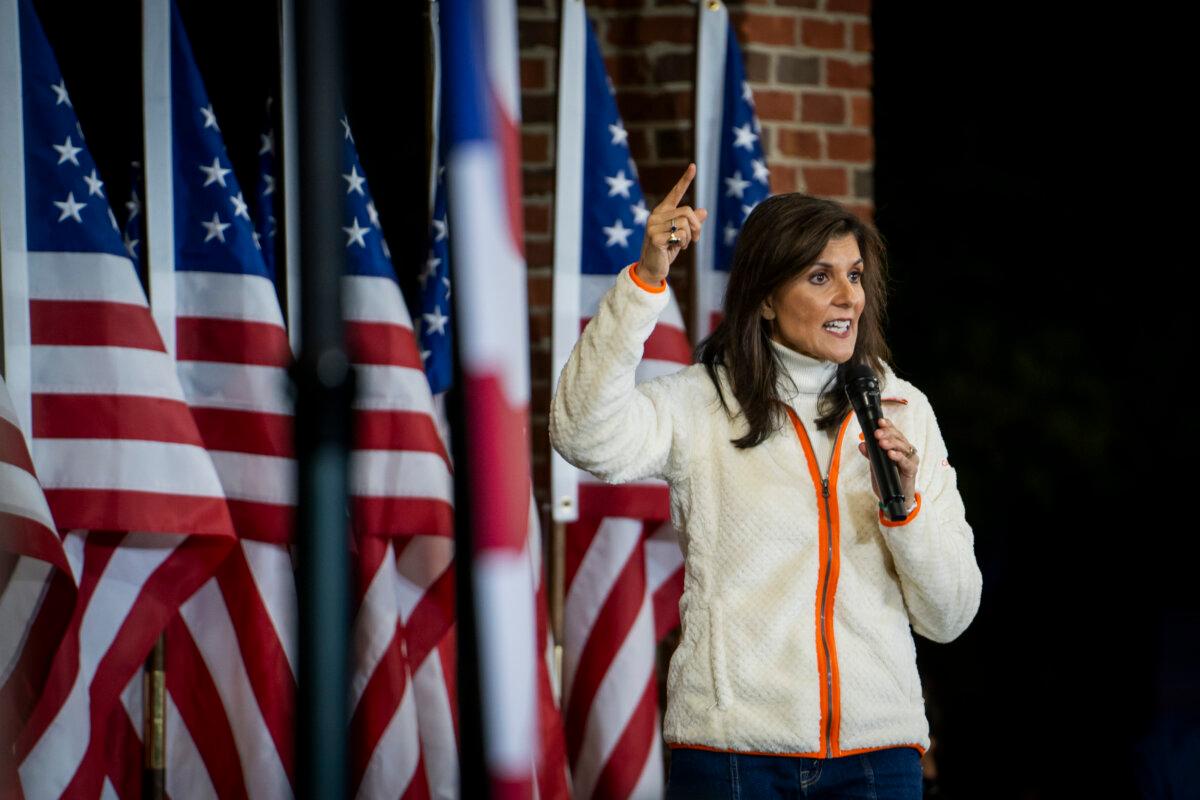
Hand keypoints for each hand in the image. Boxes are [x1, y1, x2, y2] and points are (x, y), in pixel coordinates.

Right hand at [635, 163, 707, 285]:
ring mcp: (653, 226)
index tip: (693, 166)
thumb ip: (691, 223)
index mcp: (662, 212)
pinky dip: (683, 243)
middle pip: (687, 211)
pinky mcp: (655, 237)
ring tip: (683, 245)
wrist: (651, 269)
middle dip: (697, 226)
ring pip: (685, 223)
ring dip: (690, 236)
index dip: (685, 179)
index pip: (675, 193)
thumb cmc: (666, 251)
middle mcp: (656, 216)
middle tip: (696, 238)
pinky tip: (675, 248)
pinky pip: (680, 234)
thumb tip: (704, 211)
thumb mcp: (681, 235)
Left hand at [857, 417, 918, 508]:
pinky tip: (891, 454)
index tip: (879, 421)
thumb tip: (862, 444)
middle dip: (887, 433)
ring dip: (892, 443)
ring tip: (881, 443)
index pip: (894, 432)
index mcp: (898, 446)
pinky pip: (906, 462)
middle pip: (898, 437)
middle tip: (877, 433)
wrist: (895, 497)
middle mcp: (906, 450)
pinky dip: (898, 457)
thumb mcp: (876, 464)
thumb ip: (870, 454)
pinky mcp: (912, 470)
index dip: (888, 426)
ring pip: (903, 447)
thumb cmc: (887, 478)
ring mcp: (910, 459)